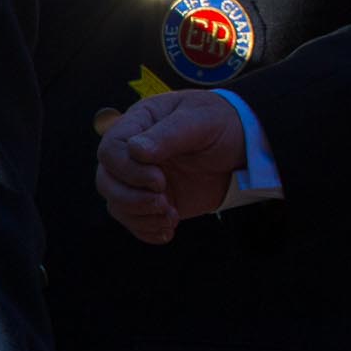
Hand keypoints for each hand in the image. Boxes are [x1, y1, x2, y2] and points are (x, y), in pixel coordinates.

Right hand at [94, 92, 246, 243]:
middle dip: (132, 198)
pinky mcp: (153, 199)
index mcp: (139, 124)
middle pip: (106, 181)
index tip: (160, 179)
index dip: (128, 170)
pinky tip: (168, 230)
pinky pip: (135, 220)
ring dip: (141, 216)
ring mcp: (141, 178)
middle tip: (164, 201)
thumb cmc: (222, 124)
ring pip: (117, 204)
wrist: (244, 147)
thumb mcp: (202, 120)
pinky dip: (147, 229)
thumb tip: (136, 151)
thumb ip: (170, 134)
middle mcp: (133, 153)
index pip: (110, 150)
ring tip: (171, 215)